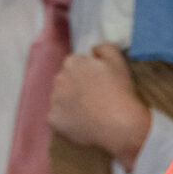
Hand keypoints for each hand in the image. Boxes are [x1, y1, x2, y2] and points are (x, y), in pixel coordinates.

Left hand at [48, 45, 152, 160]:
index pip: (75, 65)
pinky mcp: (52, 120)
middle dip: (76, 88)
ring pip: (60, 100)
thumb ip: (105, 48)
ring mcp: (54, 100)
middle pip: (65, 82)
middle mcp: (59, 79)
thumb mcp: (118, 62)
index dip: (88, 74)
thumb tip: (94, 49)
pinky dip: (67, 122)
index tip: (98, 84)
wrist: (118, 125)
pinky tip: (83, 125)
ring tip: (89, 114)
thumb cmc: (119, 92)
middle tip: (94, 100)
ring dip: (70, 104)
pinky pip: (58, 120)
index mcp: (72, 63)